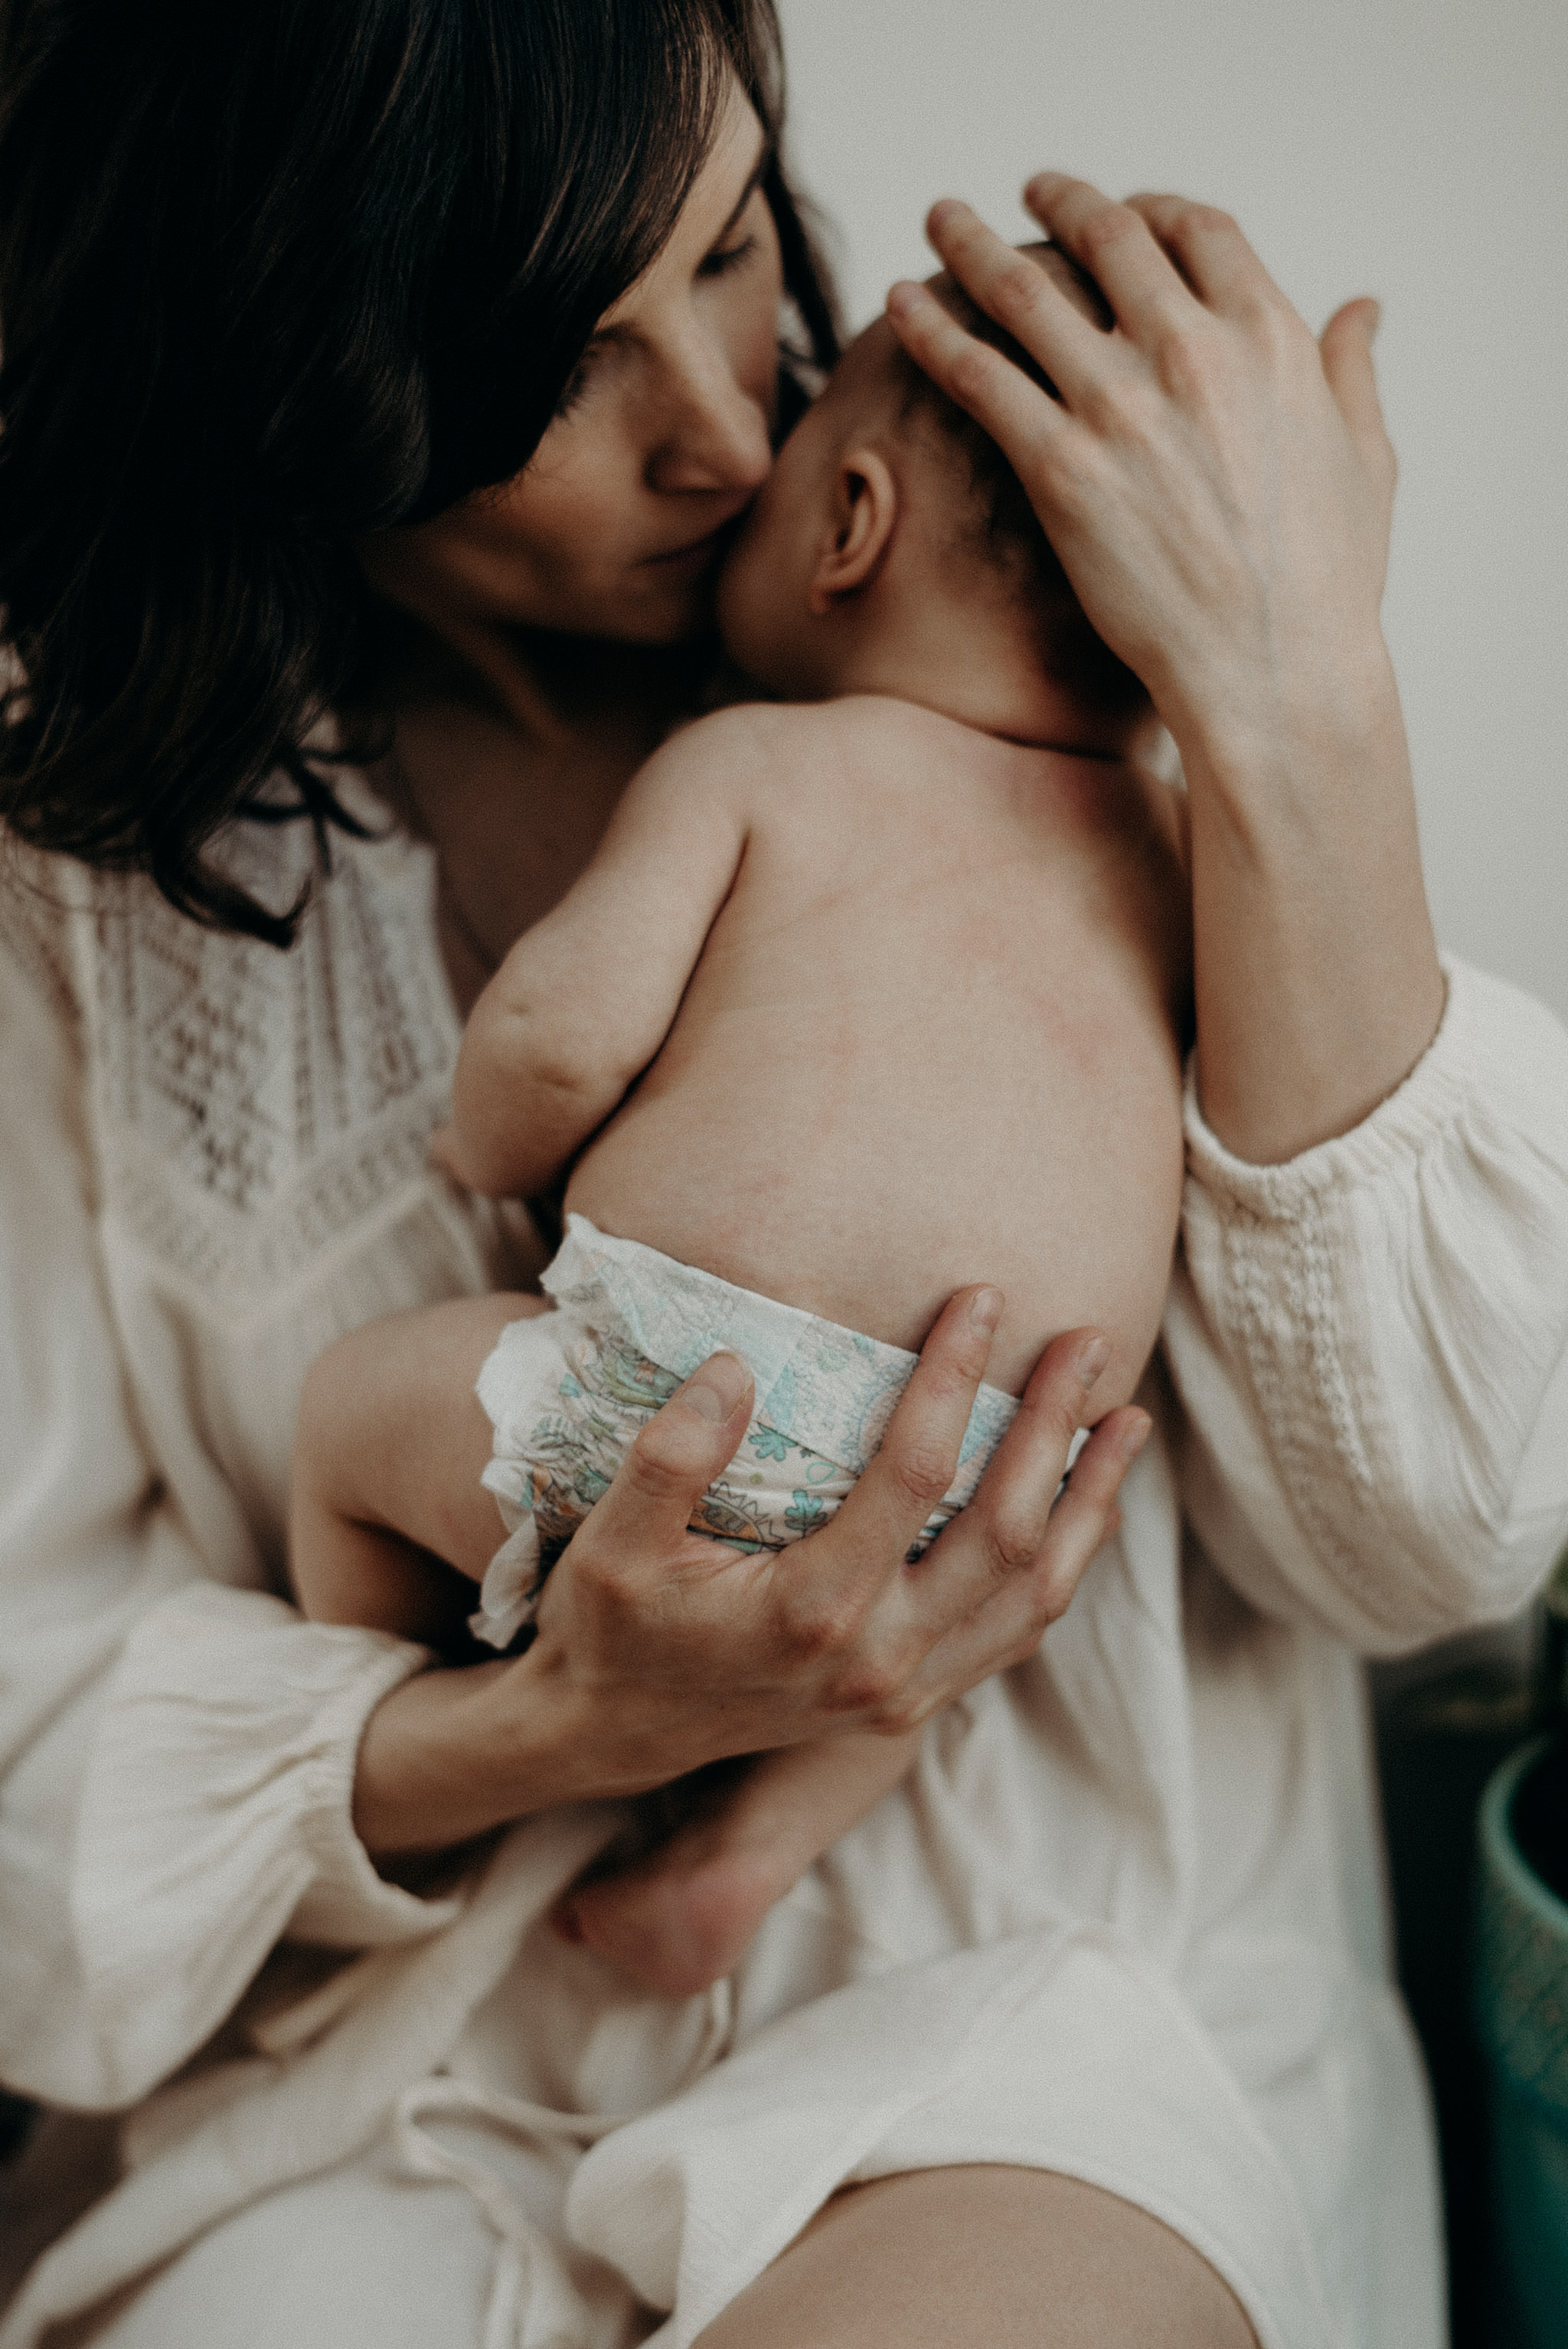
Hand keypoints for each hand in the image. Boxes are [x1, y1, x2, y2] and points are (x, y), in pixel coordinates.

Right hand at [353, 1286, 1147, 1854]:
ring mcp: (905, 1690)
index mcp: (813, 1611)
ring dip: (1089, 1501)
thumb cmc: (612, 1628)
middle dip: (1055, 1427)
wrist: (614, 1737)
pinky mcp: (913, 1702)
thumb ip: (670, 1456)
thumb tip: (739, 1366)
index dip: (956, 1379)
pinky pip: (1017, 1632)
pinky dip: (1066, 1565)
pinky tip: (1086, 1506)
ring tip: (1128, 1417)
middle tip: (1087, 1339)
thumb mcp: (611, 1544)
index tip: (981, 1299)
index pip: (917, 1475)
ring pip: (1036, 1592)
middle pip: (1007, 1530)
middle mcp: (879, 1660)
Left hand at [888, 176, 1441, 1162]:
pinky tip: (901, 304)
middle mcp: (1194, 352)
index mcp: (1273, 338)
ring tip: (938, 220)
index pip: (1201, 232)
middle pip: (1108, 239)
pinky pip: (979, 374)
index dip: (1154, 210)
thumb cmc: (1328, 590)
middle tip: (1021, 195)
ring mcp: (1122, 407)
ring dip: (971, 243)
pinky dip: (932, 329)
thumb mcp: (1365, 461)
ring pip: (1026, 291)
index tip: (1124, 212)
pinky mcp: (1061, 468)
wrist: (1275, 676)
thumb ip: (1351, 374)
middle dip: (1058, 203)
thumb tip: (1361, 309)